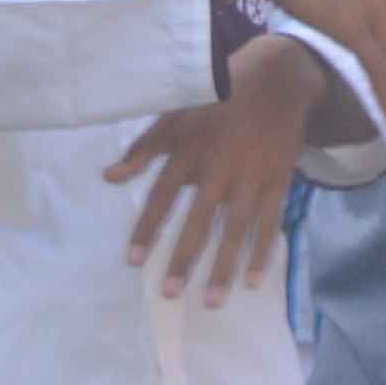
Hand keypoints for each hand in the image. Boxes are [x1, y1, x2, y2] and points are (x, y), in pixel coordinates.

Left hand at [103, 42, 322, 302]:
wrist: (273, 83)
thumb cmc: (214, 100)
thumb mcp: (173, 116)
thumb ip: (142, 149)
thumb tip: (108, 176)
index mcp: (189, 152)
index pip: (162, 197)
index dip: (147, 229)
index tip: (134, 261)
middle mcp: (219, 169)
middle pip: (199, 222)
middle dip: (184, 259)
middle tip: (170, 294)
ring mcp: (251, 177)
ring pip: (235, 230)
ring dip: (223, 267)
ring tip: (211, 301)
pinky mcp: (277, 182)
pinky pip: (269, 224)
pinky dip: (262, 253)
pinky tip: (252, 282)